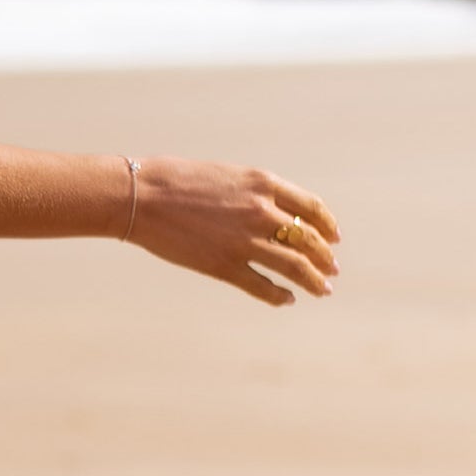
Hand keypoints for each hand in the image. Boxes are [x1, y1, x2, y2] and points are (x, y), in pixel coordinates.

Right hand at [129, 161, 338, 306]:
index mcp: (263, 184)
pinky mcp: (224, 266)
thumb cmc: (175, 181)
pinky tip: (287, 299)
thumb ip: (253, 193)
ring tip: (322, 290)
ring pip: (294, 266)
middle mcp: (262, 212)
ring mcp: (245, 241)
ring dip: (313, 280)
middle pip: (308, 240)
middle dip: (324, 258)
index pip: (311, 208)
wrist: (141, 196)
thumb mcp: (226, 175)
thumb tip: (272, 214)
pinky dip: (279, 295)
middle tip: (331, 269)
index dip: (327, 225)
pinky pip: (263, 285)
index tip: (335, 238)